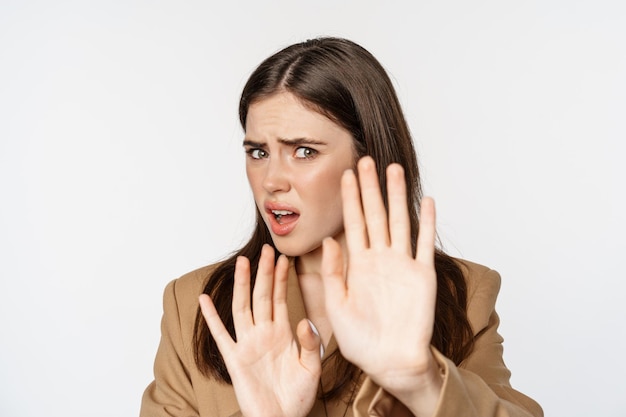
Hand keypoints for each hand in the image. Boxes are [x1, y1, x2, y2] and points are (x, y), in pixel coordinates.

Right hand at [199, 244, 321, 416]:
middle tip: (265, 249)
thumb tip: (303, 320)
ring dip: (242, 285)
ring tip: (242, 262)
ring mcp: (247, 344)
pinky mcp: (235, 359)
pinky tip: (204, 300)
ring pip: (242, 307)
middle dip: (263, 273)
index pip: (280, 299)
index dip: (281, 278)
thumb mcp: (311, 367)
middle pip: (262, 296)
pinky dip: (211, 317)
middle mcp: (263, 334)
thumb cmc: (297, 397)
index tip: (283, 258)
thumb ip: (310, 343)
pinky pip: (220, 334)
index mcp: (282, 334)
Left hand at [321, 156, 441, 412]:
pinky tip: (427, 202)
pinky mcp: (423, 276)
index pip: (352, 223)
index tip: (344, 174)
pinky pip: (425, 244)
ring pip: (400, 222)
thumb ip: (332, 273)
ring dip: (397, 197)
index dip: (348, 199)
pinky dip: (427, 223)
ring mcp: (402, 265)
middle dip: (370, 188)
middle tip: (366, 160)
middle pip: (375, 215)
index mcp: (358, 265)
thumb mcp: (336, 306)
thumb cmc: (361, 341)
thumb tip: (328, 240)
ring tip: (394, 170)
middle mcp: (380, 259)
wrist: (390, 362)